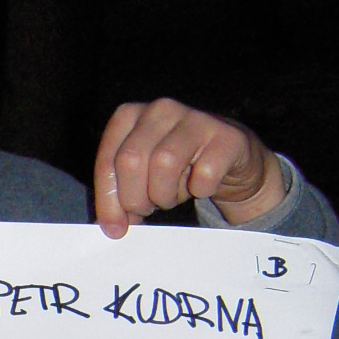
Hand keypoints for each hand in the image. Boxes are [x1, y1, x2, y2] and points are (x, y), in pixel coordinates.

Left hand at [93, 99, 284, 237]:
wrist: (230, 159)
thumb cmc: (179, 168)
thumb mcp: (142, 177)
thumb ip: (121, 195)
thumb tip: (111, 226)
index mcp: (130, 115)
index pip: (108, 160)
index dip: (108, 199)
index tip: (115, 229)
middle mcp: (160, 109)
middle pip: (131, 160)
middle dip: (135, 197)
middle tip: (148, 208)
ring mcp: (195, 118)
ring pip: (164, 163)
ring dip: (165, 194)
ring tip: (171, 197)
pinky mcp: (226, 137)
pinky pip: (204, 174)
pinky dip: (200, 190)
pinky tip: (201, 186)